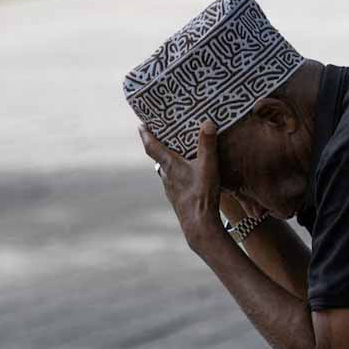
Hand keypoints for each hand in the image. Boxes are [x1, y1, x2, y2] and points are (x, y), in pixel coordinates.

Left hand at [140, 120, 226, 249]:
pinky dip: (176, 175)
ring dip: (168, 162)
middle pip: (158, 158)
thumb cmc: (201, 195)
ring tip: (176, 154)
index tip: (141, 125)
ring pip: (166, 171)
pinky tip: (187, 177)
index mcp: (170, 165)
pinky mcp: (177, 199)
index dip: (146, 134)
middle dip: (158, 146)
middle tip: (161, 135)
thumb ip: (207, 144)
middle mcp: (166, 176)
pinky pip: (173, 182)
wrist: (198, 225)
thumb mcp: (208, 166)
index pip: (152, 146)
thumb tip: (207, 122)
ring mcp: (170, 189)